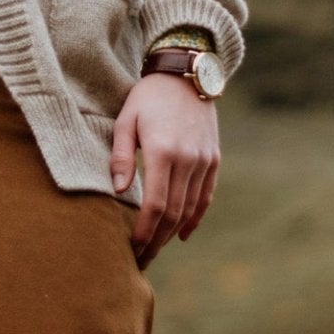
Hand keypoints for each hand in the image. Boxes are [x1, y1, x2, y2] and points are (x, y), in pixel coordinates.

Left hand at [109, 72, 220, 266]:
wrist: (186, 74)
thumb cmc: (148, 97)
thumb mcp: (126, 120)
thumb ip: (122, 156)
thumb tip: (120, 192)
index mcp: (163, 152)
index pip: (155, 205)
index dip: (144, 231)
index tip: (131, 249)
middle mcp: (188, 160)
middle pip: (174, 214)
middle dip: (157, 241)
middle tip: (141, 259)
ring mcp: (204, 161)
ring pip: (190, 209)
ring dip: (173, 233)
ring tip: (155, 248)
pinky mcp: (214, 160)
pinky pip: (206, 197)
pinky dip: (194, 218)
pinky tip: (182, 234)